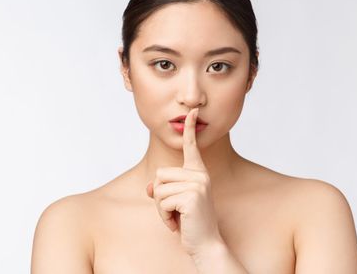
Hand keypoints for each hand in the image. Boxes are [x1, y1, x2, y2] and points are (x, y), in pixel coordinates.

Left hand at [146, 107, 222, 256]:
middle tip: (175, 211)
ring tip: (177, 218)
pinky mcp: (191, 196)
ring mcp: (197, 185)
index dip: (190, 128)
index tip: (192, 111)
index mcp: (198, 172)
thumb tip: (150, 187)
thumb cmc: (190, 222)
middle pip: (159, 175)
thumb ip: (163, 189)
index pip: (191, 147)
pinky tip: (177, 224)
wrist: (205, 244)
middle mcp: (200, 175)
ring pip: (159, 189)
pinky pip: (162, 202)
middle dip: (160, 196)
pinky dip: (164, 217)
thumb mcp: (174, 202)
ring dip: (161, 209)